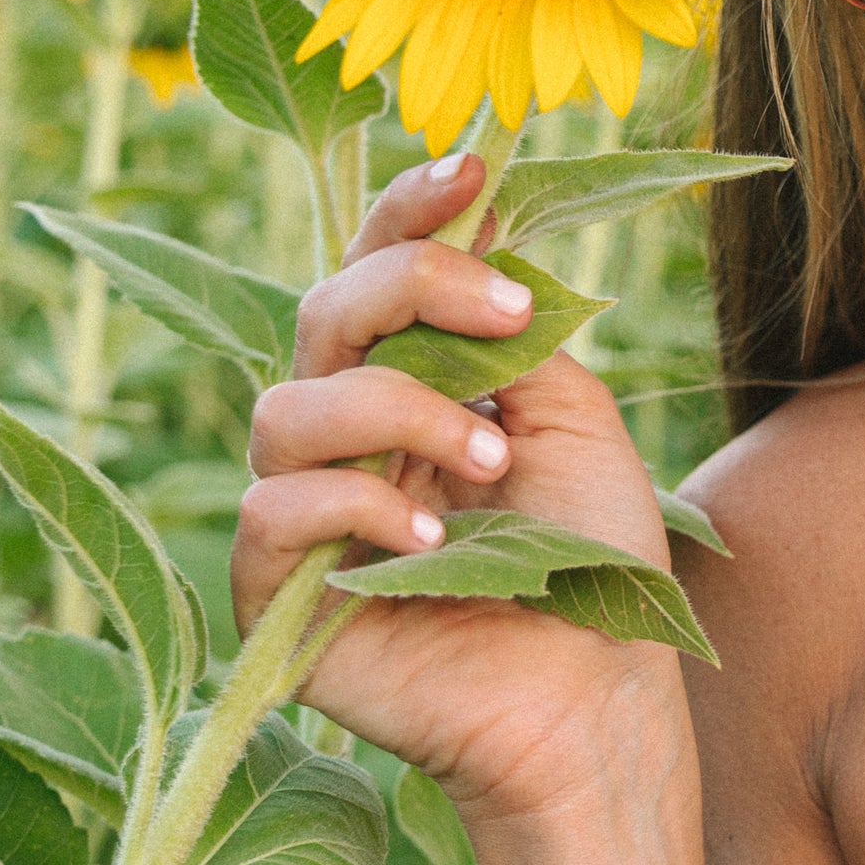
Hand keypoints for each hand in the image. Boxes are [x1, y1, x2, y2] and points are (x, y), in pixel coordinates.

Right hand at [235, 148, 692, 834]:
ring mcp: (301, 512)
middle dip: (411, 287)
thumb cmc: (590, 561)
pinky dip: (355, 504)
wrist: (594, 697)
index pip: (378, 268)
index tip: (472, 167)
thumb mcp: (573, 420)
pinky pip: (270, 510)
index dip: (410, 209)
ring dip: (398, 412)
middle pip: (320, 308)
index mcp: (411, 379)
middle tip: (506, 316)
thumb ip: (514, 336)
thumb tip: (477, 240)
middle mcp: (343, 432)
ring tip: (488, 465)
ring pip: (287, 405)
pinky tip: (432, 537)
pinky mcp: (273, 596)